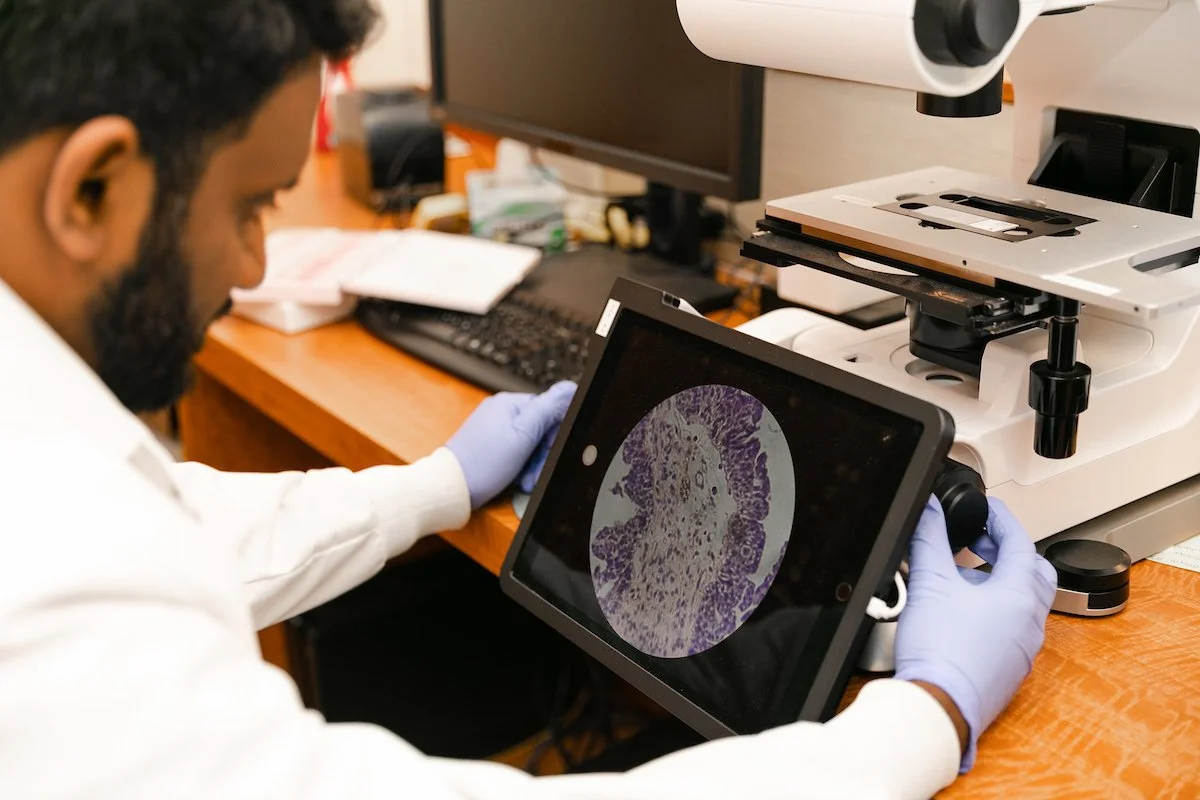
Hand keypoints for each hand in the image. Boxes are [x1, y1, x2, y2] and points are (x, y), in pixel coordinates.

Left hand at [445, 381, 576, 508]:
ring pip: (527, 444)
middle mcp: (500, 412)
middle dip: (541, 455)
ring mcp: (492, 428)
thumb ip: (548, 410)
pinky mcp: (487, 445)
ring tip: (525, 481)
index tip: (550, 454)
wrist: (450, 488)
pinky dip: (519, 467)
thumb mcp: (523, 436)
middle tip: (535, 474)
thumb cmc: (483, 464)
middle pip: (538, 430)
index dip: (553, 436)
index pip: (548, 411)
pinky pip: (514, 452)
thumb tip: (569, 387)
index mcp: (509, 403)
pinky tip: (516, 479)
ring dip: (531, 465)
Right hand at [895, 496, 1057, 770]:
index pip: (1021, 543)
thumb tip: (929, 508)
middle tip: (980, 540)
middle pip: (1033, 573)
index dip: (1002, 520)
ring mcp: (1022, 648)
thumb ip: (928, 538)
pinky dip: (996, 609)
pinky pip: (1013, 628)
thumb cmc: (940, 651)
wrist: (938, 705)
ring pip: (1024, 603)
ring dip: (1001, 580)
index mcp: (1019, 596)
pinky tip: (965, 612)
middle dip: (1007, 550)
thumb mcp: (929, 583)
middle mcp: (1030, 622)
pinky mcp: (1009, 668)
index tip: (988, 509)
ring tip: (967, 574)